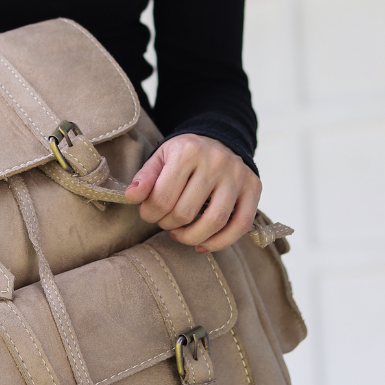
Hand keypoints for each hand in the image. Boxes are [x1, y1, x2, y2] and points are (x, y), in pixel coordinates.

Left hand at [125, 134, 261, 252]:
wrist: (219, 140)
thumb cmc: (185, 155)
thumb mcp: (161, 157)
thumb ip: (145, 177)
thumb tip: (131, 196)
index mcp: (188, 152)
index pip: (162, 198)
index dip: (150, 214)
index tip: (149, 213)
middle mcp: (216, 162)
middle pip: (185, 212)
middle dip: (168, 224)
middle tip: (164, 222)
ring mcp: (237, 176)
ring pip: (214, 222)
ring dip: (191, 237)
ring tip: (180, 234)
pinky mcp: (253, 188)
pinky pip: (240, 226)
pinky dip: (220, 242)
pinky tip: (202, 245)